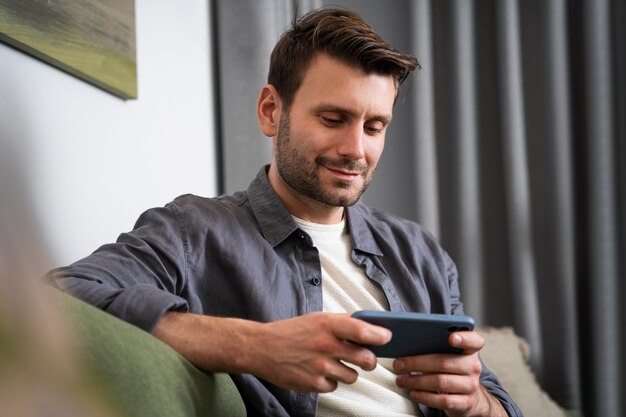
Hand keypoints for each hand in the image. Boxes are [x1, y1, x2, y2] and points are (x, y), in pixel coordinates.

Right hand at [153, 311, 390, 392]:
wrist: (262, 348)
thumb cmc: (291, 332)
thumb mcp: (317, 318)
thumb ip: (343, 323)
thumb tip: (371, 326)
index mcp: (328, 325)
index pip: (362, 330)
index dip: (379, 335)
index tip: (388, 338)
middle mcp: (326, 345)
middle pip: (365, 359)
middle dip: (369, 360)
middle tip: (365, 358)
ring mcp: (320, 367)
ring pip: (352, 376)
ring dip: (347, 372)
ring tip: (332, 363)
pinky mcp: (313, 384)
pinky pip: (335, 386)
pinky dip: (330, 381)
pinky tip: (318, 371)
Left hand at [393, 331, 506, 416]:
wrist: (468, 397)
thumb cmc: (451, 370)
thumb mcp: (448, 356)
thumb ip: (434, 346)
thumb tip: (405, 344)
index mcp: (469, 350)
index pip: (473, 341)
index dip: (464, 338)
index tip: (451, 337)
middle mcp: (472, 366)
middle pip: (443, 362)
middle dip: (417, 363)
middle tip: (399, 364)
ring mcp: (470, 385)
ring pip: (440, 382)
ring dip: (416, 381)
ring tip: (401, 380)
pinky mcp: (465, 403)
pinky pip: (442, 400)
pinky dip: (424, 396)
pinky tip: (413, 393)